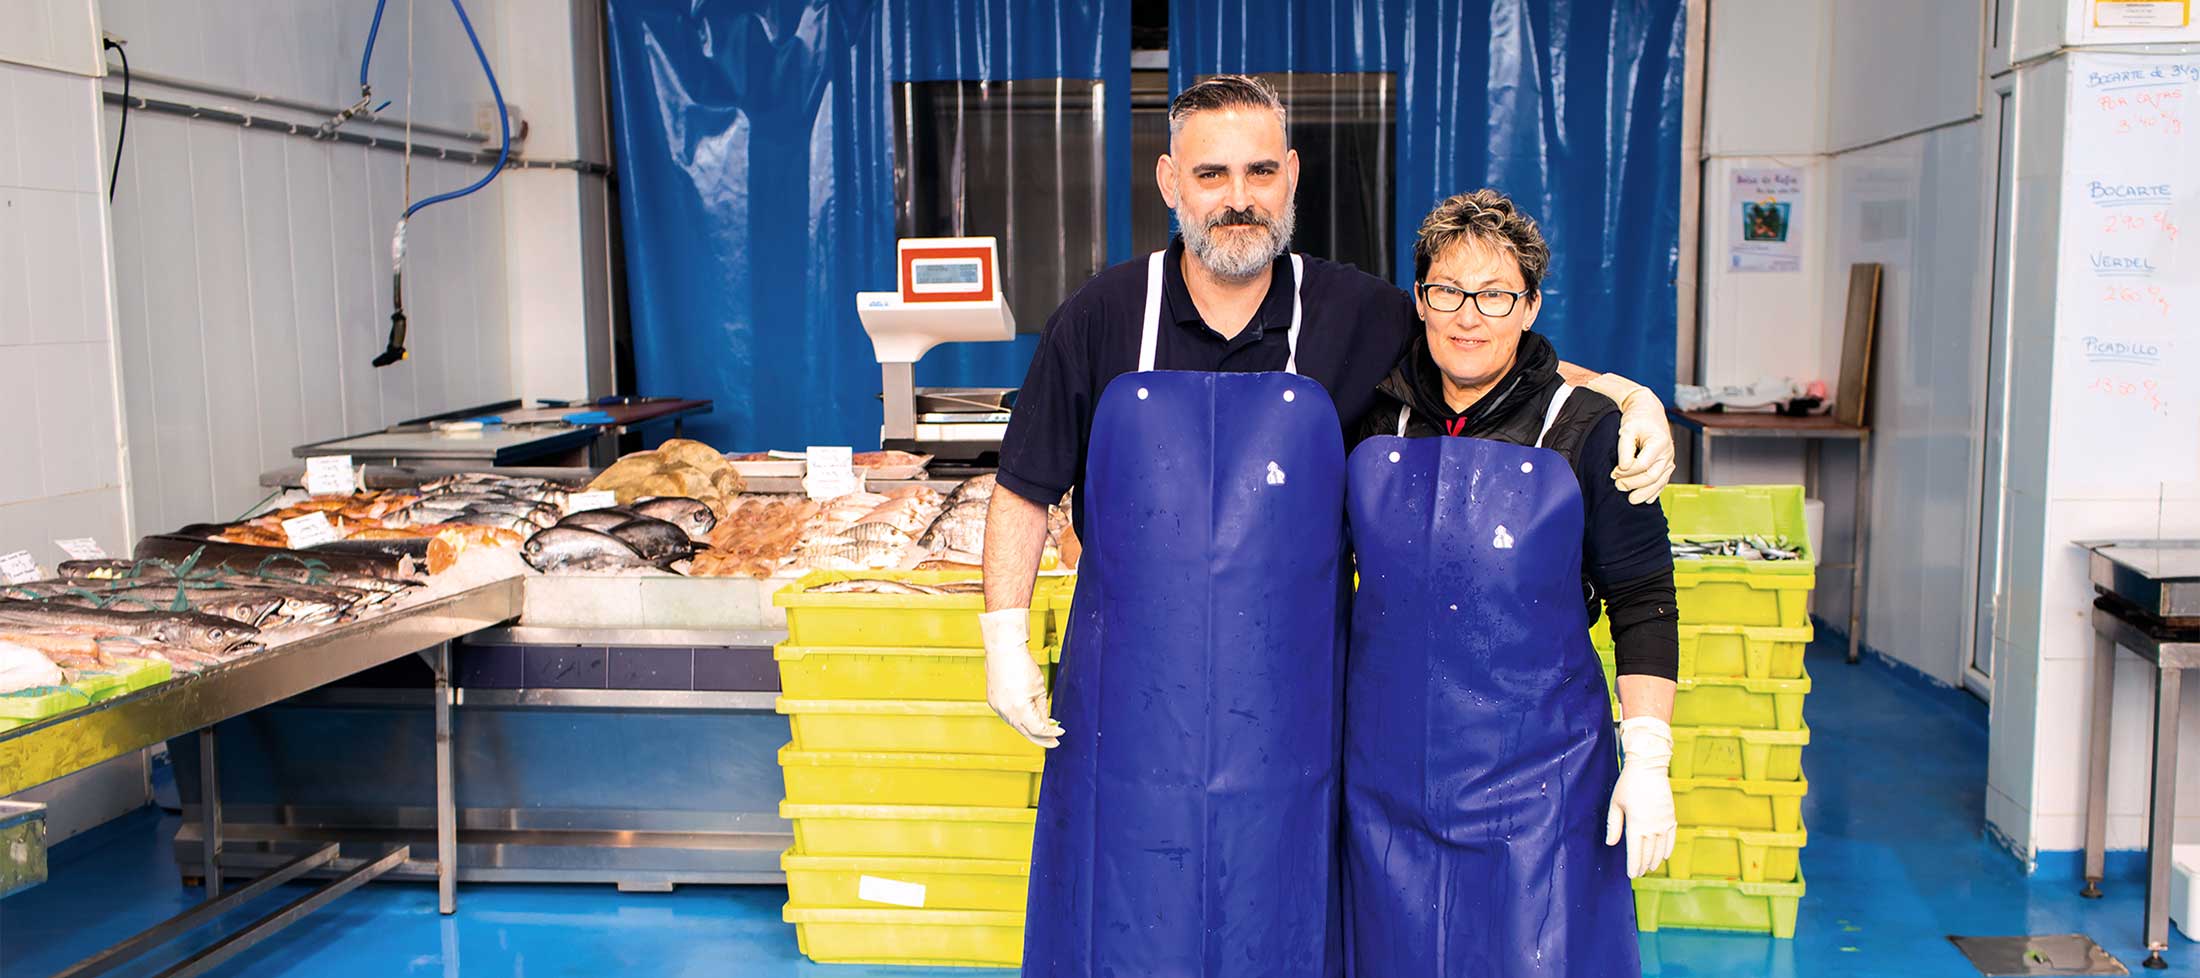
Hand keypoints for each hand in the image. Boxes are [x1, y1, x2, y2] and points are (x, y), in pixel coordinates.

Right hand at [980, 608, 1061, 747]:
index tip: (1060, 733)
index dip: (1050, 734)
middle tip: (1054, 742)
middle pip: (1026, 733)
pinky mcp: (994, 703)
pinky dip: (1020, 721)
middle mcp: (1006, 711)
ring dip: (1030, 730)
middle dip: (1041, 739)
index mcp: (1020, 709)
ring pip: (1016, 726)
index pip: (1037, 730)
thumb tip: (1046, 725)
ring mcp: (998, 708)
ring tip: (1044, 730)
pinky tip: (1029, 719)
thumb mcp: (1039, 689)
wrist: (1004, 650)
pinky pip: (1009, 717)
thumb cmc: (1021, 664)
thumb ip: (1042, 711)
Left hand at [1605, 716, 1676, 877]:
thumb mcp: (1615, 804)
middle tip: (1639, 873)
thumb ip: (1613, 825)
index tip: (1632, 875)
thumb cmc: (1628, 784)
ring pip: (1661, 849)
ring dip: (1656, 860)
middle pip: (1649, 853)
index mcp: (1636, 825)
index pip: (1635, 853)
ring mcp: (1664, 823)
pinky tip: (1665, 856)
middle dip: (1643, 865)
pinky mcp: (1671, 817)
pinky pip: (1671, 838)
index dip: (1634, 866)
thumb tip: (1611, 844)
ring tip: (1650, 868)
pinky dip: (1668, 849)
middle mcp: (1652, 827)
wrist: (1649, 767)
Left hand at [1613, 388, 1676, 503]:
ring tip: (1631, 499)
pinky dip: (1655, 491)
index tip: (1614, 472)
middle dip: (1634, 484)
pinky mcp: (1666, 464)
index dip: (1627, 472)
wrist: (1648, 411)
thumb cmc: (1637, 418)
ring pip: (1659, 482)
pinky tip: (1647, 499)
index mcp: (1659, 443)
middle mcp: (1667, 453)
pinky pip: (1663, 481)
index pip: (1643, 465)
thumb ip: (1625, 449)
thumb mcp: (1627, 429)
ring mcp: (1668, 460)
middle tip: (1618, 486)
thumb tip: (1623, 468)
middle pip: (1652, 476)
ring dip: (1645, 493)